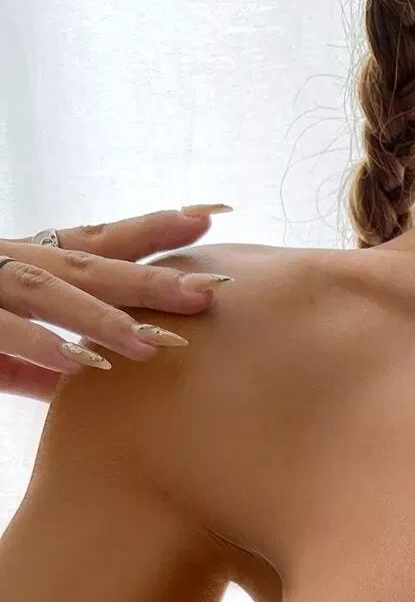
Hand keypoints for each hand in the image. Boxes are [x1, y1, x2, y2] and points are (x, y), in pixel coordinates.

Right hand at [0, 207, 232, 400]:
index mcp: (32, 263)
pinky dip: (39, 344)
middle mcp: (11, 262)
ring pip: (47, 292)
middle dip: (148, 280)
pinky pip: (3, 330)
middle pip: (88, 266)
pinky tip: (80, 363)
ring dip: (102, 317)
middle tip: (206, 292)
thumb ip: (45, 361)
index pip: (97, 242)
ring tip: (151, 343)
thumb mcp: (8, 337)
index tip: (206, 220)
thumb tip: (95, 381)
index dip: (150, 230)